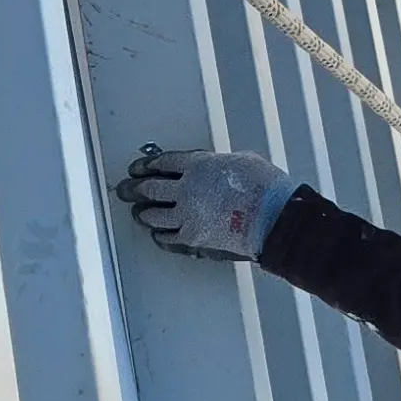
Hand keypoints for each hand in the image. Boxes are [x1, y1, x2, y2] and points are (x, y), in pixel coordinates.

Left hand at [115, 144, 298, 260]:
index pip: (161, 163)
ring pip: (152, 216)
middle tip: (124, 190)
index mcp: (198, 166)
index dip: (145, 165)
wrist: (276, 218)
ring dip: (143, 213)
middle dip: (132, 189)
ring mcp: (187, 217)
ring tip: (139, 212)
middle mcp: (186, 190)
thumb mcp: (242, 160)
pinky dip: (159, 235)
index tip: (137, 168)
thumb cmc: (266, 188)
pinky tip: (157, 233)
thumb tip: (213, 166)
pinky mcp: (193, 239)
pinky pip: (167, 238)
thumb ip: (218, 163)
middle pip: (149, 189)